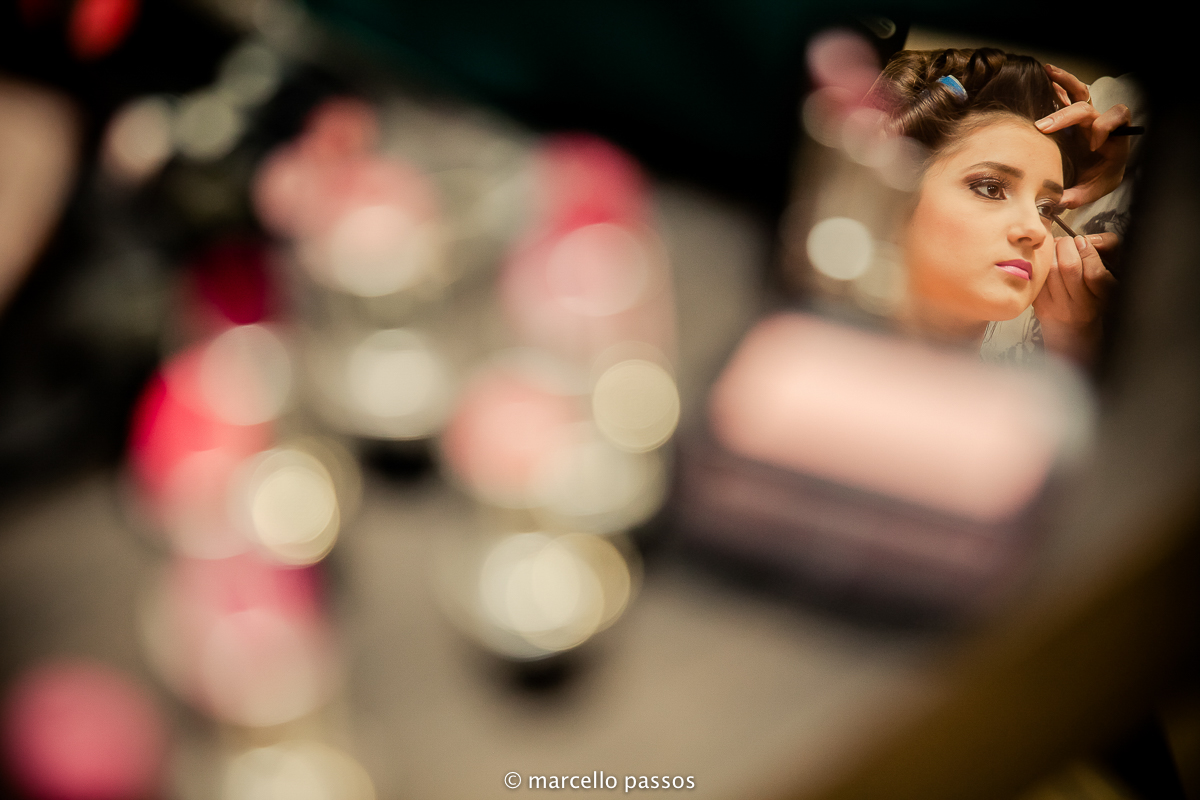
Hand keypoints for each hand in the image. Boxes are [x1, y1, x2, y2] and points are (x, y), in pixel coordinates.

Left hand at [1034, 234, 1116, 363]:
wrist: (1072, 329)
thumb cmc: (1093, 296)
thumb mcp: (1110, 274)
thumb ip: (1107, 250)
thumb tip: (1086, 240)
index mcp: (1103, 298)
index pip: (1094, 274)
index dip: (1088, 252)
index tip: (1083, 241)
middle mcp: (1080, 306)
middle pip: (1068, 267)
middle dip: (1066, 246)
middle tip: (1067, 241)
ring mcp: (1057, 307)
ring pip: (1049, 270)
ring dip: (1052, 251)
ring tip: (1057, 247)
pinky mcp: (1039, 305)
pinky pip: (1038, 277)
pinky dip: (1041, 262)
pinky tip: (1047, 260)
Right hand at [1035, 64, 1131, 208]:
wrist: (1099, 173)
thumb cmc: (1098, 179)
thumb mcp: (1092, 190)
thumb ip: (1078, 196)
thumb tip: (1058, 202)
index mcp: (1113, 138)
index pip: (1115, 120)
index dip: (1104, 128)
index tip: (1092, 146)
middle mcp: (1099, 123)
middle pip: (1086, 107)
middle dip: (1066, 115)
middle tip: (1043, 127)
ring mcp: (1085, 118)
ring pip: (1079, 92)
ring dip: (1064, 81)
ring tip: (1048, 72)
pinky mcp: (1071, 117)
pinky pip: (1065, 95)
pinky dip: (1056, 85)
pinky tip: (1044, 76)